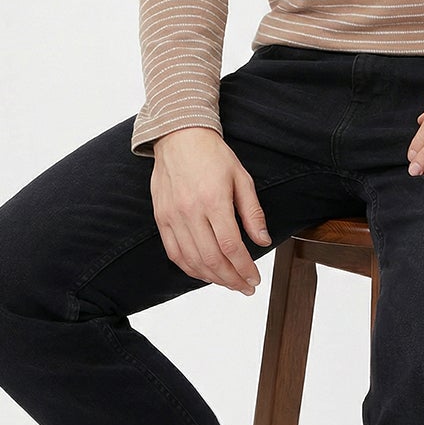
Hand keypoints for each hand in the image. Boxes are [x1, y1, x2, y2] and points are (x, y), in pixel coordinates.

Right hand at [150, 128, 271, 294]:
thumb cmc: (213, 155)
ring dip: (213, 278)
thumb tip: (262, 241)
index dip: (245, 268)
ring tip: (229, 283)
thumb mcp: (242, 178)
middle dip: (232, 279)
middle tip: (246, 287)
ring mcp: (173, 217)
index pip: (231, 246)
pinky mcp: (161, 218)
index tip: (255, 279)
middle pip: (212, 259)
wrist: (179, 137)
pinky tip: (205, 273)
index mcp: (214, 201)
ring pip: (192, 261)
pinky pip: (174, 253)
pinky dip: (190, 269)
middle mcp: (190, 212)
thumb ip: (252, 213)